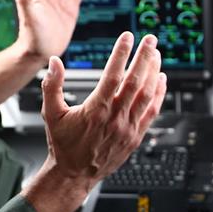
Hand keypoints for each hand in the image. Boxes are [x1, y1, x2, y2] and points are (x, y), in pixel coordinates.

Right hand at [25, 32, 166, 211]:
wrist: (74, 175)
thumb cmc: (63, 144)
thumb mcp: (51, 114)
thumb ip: (52, 86)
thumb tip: (54, 62)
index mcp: (95, 110)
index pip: (113, 75)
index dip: (122, 54)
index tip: (127, 37)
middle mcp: (115, 118)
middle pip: (134, 81)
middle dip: (144, 57)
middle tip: (150, 39)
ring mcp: (127, 128)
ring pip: (146, 95)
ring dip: (153, 72)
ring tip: (157, 54)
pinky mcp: (135, 137)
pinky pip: (151, 112)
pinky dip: (158, 94)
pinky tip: (161, 80)